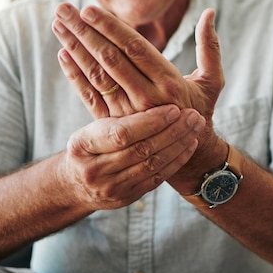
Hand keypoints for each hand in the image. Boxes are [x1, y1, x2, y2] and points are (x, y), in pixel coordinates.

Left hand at [51, 3, 223, 122]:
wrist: (188, 155)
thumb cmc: (200, 109)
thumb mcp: (212, 80)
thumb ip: (209, 47)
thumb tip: (210, 11)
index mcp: (169, 82)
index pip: (134, 48)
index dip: (110, 28)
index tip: (89, 9)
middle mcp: (146, 98)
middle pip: (110, 59)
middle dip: (85, 32)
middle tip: (64, 9)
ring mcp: (127, 112)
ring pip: (97, 76)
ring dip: (75, 49)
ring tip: (58, 25)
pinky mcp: (115, 123)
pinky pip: (91, 98)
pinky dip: (75, 76)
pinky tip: (62, 56)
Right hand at [60, 104, 205, 209]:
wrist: (76, 185)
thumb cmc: (87, 146)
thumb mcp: (88, 126)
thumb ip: (110, 111)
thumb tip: (133, 74)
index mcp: (83, 145)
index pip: (121, 133)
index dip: (150, 122)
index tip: (173, 108)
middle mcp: (95, 170)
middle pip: (141, 150)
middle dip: (171, 131)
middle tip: (193, 114)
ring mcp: (111, 188)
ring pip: (152, 165)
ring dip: (178, 144)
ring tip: (196, 126)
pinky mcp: (127, 198)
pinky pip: (156, 178)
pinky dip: (176, 161)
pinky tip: (190, 145)